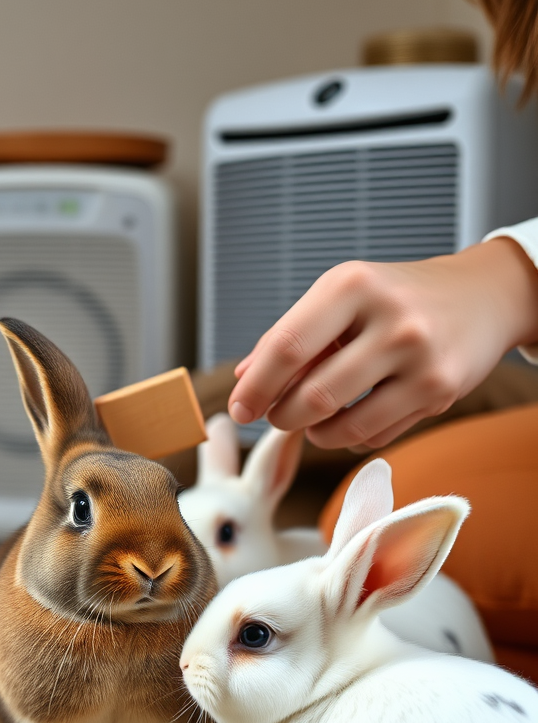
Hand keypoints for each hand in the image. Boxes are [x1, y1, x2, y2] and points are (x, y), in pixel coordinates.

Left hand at [227, 239, 537, 448]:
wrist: (483, 296)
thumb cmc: (395, 297)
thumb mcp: (339, 298)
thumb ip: (287, 336)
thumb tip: (242, 379)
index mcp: (352, 286)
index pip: (286, 348)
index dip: (255, 387)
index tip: (240, 408)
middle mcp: (391, 320)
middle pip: (311, 396)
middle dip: (282, 415)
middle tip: (278, 414)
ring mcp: (420, 359)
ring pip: (342, 426)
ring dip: (314, 432)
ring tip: (312, 419)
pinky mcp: (441, 392)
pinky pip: (373, 435)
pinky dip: (349, 436)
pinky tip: (352, 416)